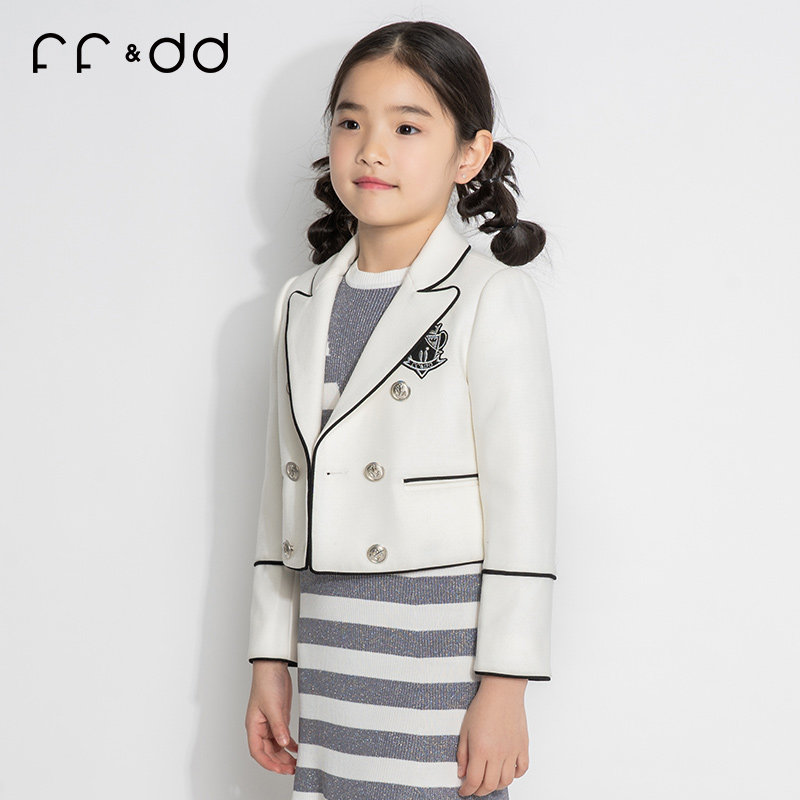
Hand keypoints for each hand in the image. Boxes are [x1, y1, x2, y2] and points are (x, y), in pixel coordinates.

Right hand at [245, 661, 298, 773]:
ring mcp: (270, 723)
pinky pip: (283, 736)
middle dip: (279, 762)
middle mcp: (260, 727)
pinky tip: (298, 749)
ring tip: (297, 763)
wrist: (274, 666)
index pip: (258, 752)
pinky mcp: (279, 717)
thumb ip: (278, 726)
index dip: (268, 763)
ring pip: (276, 745)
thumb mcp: (273, 706)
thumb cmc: (267, 682)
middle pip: (268, 751)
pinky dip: (290, 744)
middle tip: (293, 769)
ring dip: (285, 755)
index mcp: (253, 726)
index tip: (281, 769)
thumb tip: (283, 744)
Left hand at [456, 677, 528, 795]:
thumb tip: (462, 773)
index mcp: (481, 750)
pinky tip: (507, 771)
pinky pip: (522, 769)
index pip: (474, 781)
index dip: (467, 790)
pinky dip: (515, 775)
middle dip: (480, 791)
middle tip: (474, 788)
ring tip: (489, 780)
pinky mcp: (523, 747)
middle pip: (490, 785)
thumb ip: (463, 753)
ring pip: (506, 781)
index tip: (463, 791)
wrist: (502, 690)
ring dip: (496, 785)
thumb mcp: (465, 729)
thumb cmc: (483, 706)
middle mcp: (498, 754)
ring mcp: (512, 751)